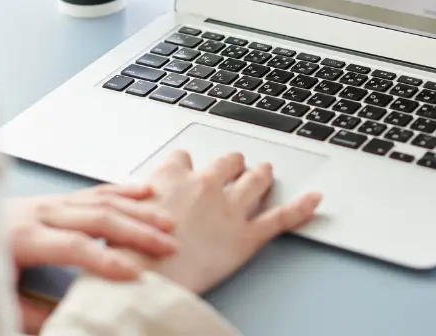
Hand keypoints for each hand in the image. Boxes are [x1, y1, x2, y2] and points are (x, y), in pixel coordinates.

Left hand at [6, 184, 177, 332]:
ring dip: (137, 209)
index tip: (135, 274)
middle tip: (167, 245)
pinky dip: (122, 190)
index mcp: (23, 237)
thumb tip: (65, 321)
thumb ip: (29, 312)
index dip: (106, 260)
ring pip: (100, 200)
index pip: (74, 246)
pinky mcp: (52, 200)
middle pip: (96, 217)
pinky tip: (145, 191)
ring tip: (166, 221)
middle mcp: (39, 213)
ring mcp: (46, 202)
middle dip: (136, 231)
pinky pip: (93, 191)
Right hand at [120, 151, 321, 294]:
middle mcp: (205, 184)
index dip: (187, 164)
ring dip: (262, 174)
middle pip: (227, 161)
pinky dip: (301, 207)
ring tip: (266, 172)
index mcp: (172, 175)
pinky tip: (315, 199)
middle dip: (232, 163)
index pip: (183, 157)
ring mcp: (229, 208)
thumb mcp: (120, 213)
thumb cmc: (127, 251)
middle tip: (236, 165)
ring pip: (255, 180)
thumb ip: (139, 199)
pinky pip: (281, 217)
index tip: (187, 169)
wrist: (143, 279)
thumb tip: (140, 199)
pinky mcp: (247, 236)